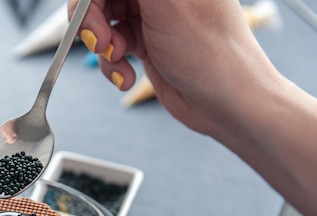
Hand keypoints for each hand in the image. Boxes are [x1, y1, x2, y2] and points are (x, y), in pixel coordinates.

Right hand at [69, 0, 283, 136]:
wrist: (226, 104)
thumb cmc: (211, 53)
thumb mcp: (167, 4)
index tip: (90, 14)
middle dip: (94, 20)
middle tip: (99, 43)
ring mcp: (153, 18)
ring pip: (104, 23)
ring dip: (104, 47)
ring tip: (119, 61)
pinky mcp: (147, 44)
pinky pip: (113, 48)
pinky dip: (112, 65)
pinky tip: (126, 77)